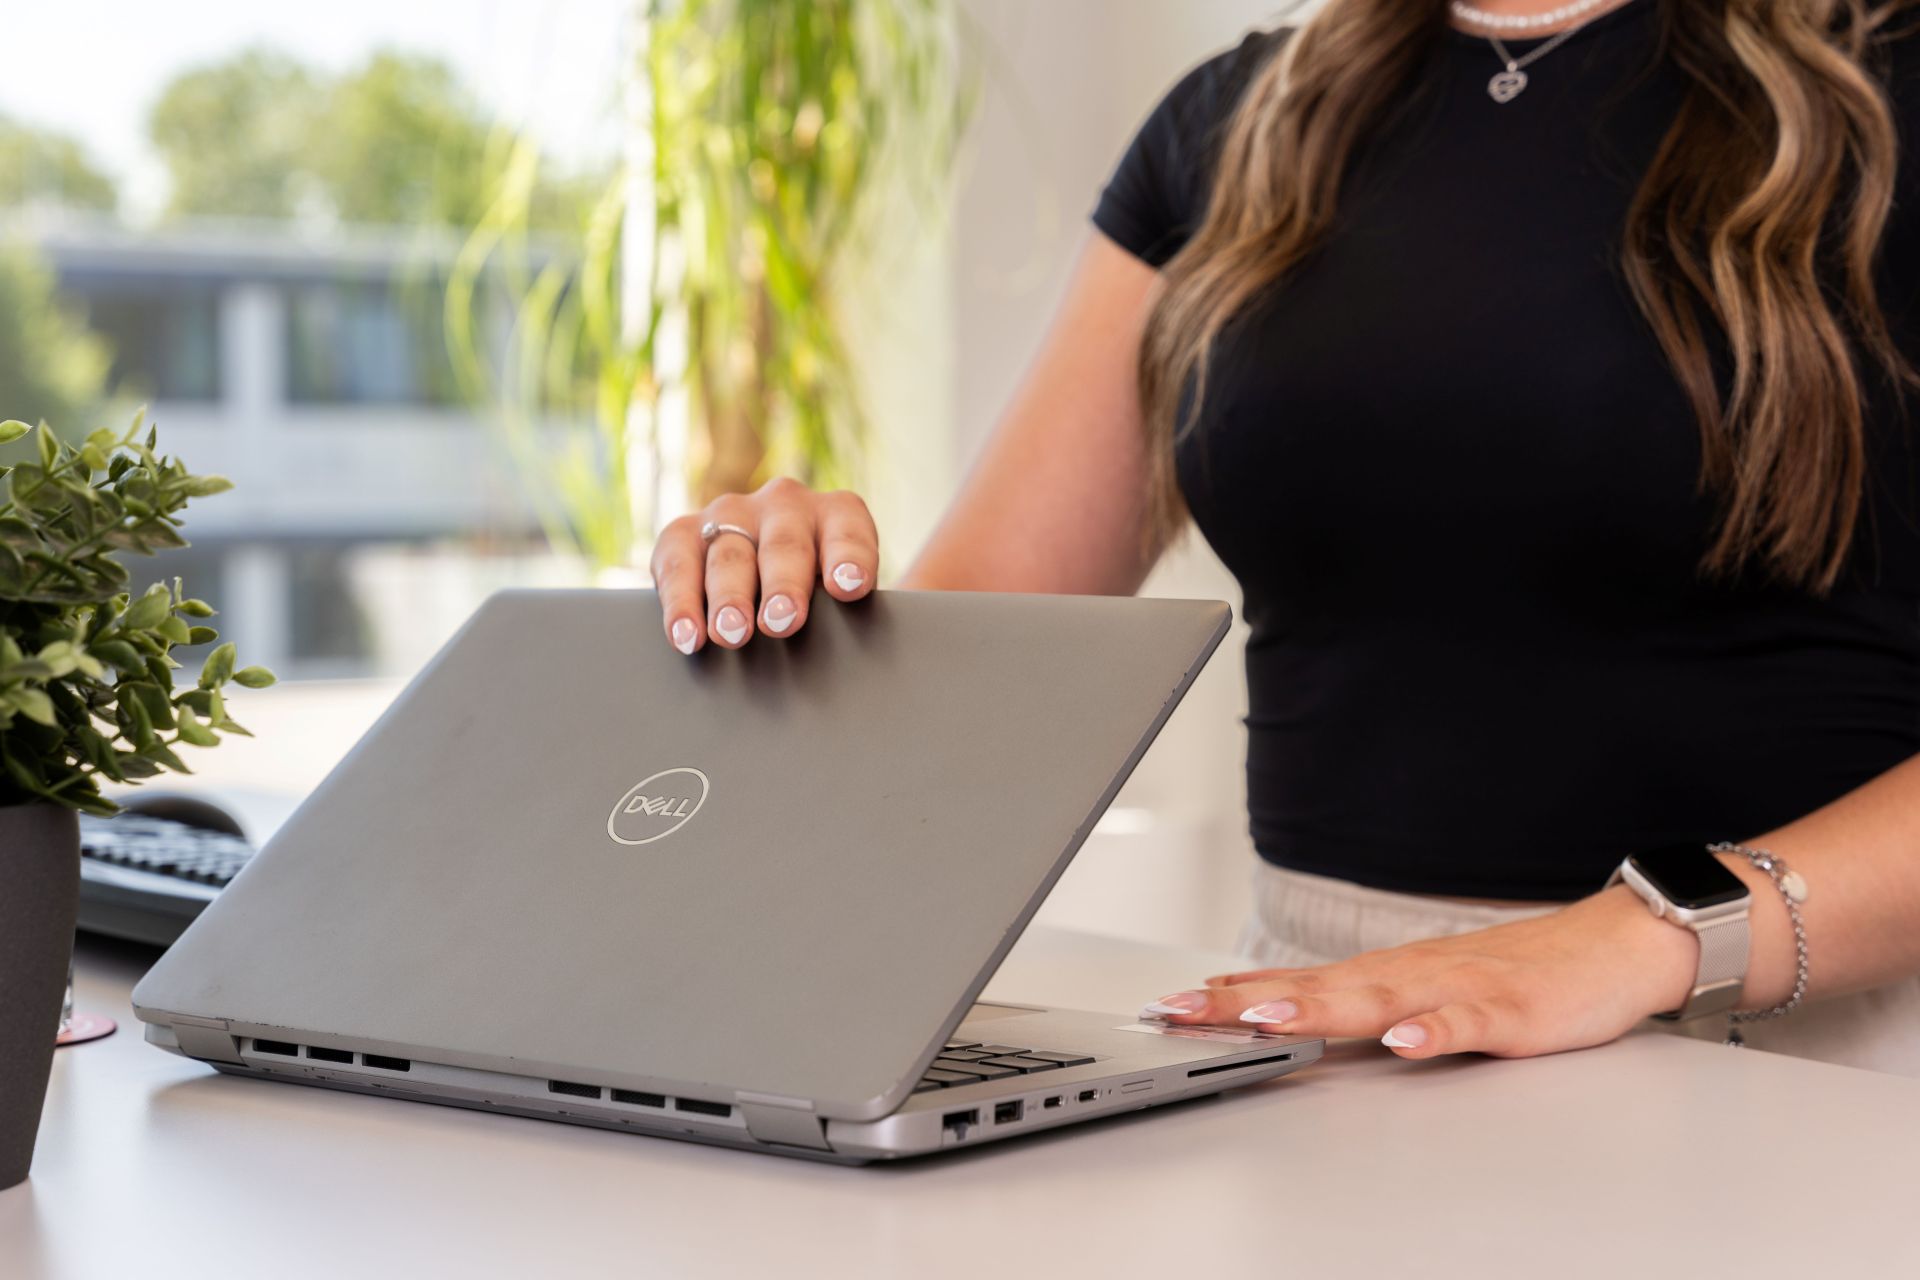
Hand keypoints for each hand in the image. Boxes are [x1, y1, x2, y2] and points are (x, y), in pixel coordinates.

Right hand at [648, 478, 878, 653]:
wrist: (758, 580)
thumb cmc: (815, 594)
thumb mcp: (839, 593)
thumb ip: (845, 608)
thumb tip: (842, 636)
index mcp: (836, 513)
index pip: (848, 531)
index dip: (849, 558)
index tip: (848, 587)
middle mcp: (784, 504)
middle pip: (785, 544)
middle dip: (782, 585)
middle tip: (781, 621)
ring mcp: (731, 514)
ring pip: (730, 555)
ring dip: (729, 597)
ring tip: (731, 632)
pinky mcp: (684, 533)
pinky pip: (679, 565)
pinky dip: (681, 604)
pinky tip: (687, 635)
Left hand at [1142, 886, 1699, 1058]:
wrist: (1610, 945)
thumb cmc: (1517, 974)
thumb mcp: (1426, 994)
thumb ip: (1363, 1006)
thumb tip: (1288, 1013)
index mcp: (1386, 976)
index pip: (1293, 983)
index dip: (1229, 995)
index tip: (1170, 1008)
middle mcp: (1410, 974)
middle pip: (1315, 988)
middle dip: (1245, 1001)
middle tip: (1185, 1011)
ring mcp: (1458, 989)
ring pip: (1378, 998)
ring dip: (1319, 1007)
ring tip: (1266, 1017)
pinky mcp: (1511, 1011)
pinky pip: (1468, 1023)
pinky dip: (1434, 1031)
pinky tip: (1404, 1043)